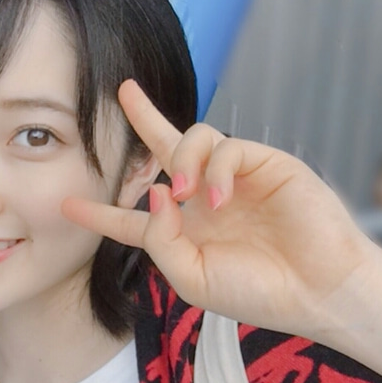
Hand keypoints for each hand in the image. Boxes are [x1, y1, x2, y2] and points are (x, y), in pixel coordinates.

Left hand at [62, 80, 381, 338]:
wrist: (316, 289)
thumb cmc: (257, 291)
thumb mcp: (192, 278)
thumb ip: (161, 240)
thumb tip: (157, 192)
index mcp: (183, 235)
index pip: (132, 220)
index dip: (99, 213)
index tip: (65, 205)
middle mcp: (203, 202)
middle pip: (165, 151)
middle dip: (143, 118)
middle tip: (123, 92)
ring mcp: (234, 180)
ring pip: (193, 141)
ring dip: (181, 161)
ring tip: (184, 194)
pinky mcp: (265, 164)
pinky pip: (227, 148)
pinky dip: (216, 170)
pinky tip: (221, 199)